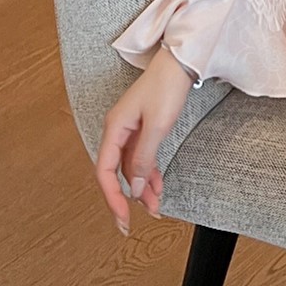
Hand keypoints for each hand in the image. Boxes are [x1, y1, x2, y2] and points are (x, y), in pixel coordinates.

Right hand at [96, 46, 194, 234]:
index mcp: (114, 128)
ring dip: (141, 187)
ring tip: (155, 206)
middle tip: (133, 223)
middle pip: (115, 172)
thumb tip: (132, 188)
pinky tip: (157, 186)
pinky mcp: (143, 128)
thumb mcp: (157, 125)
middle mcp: (118, 130)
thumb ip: (143, 158)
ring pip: (130, 167)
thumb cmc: (167, 87)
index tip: (123, 217)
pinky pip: (141, 157)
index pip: (104, 171)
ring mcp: (130, 129)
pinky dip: (148, 172)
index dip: (111, 197)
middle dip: (126, 197)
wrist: (181, 62)